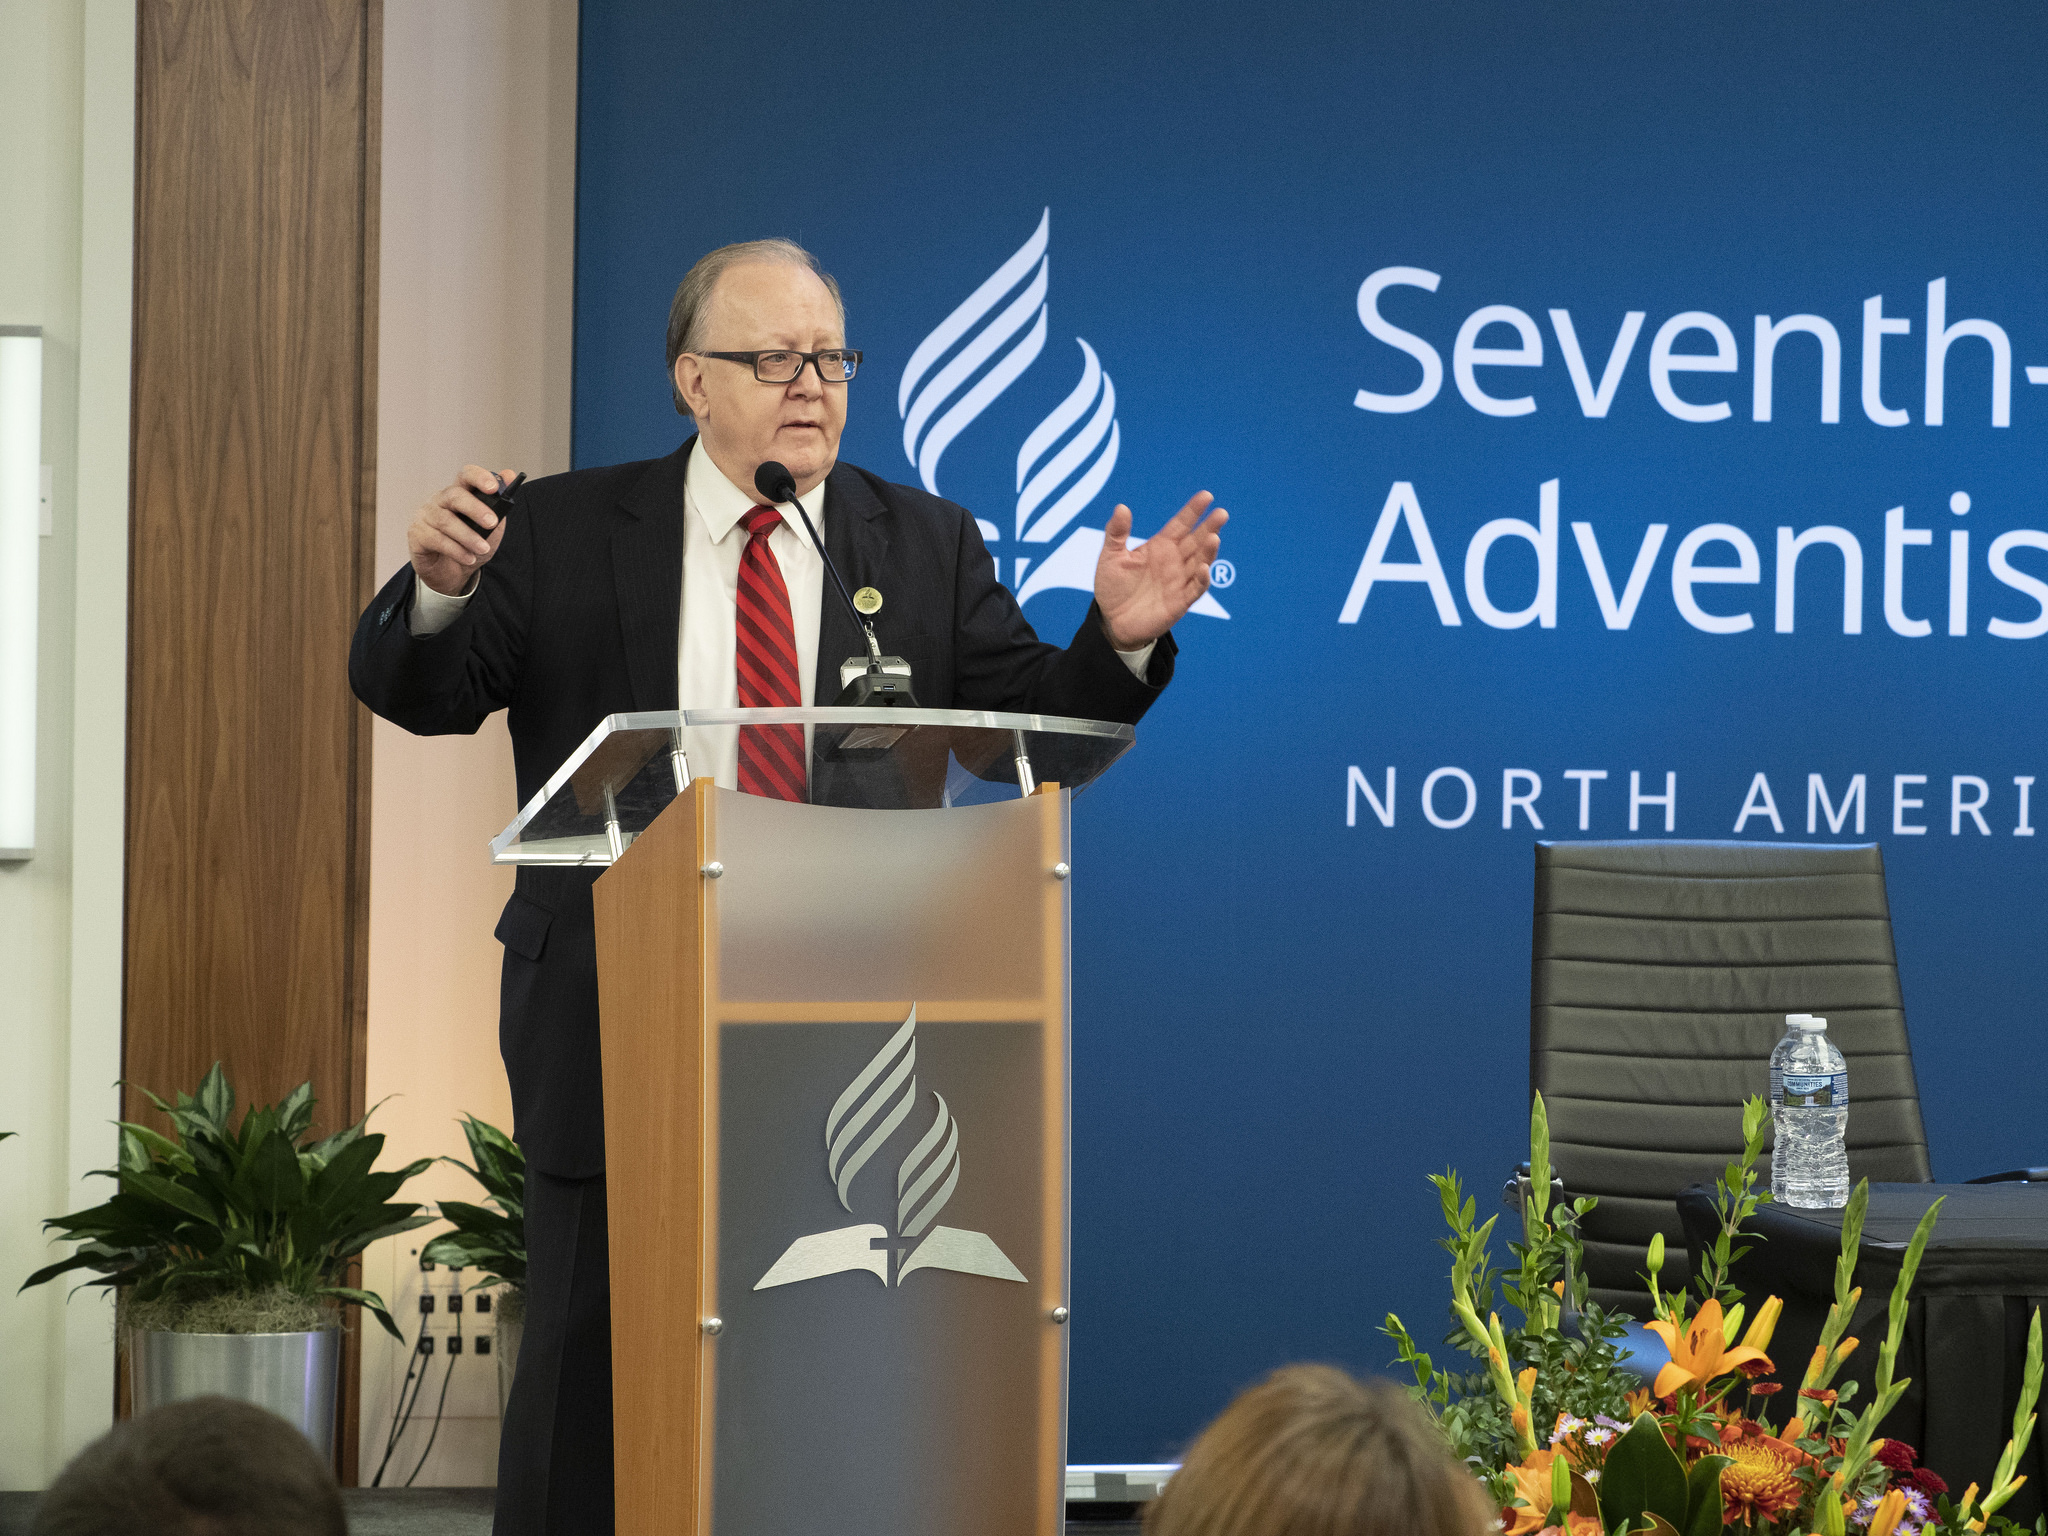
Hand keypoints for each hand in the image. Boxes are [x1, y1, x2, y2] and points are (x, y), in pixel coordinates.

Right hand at [408, 464, 518, 596]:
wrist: (454, 573)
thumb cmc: (471, 544)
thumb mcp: (492, 527)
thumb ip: (500, 505)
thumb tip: (510, 474)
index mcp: (460, 493)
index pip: (466, 476)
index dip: (479, 477)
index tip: (494, 487)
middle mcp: (440, 500)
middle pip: (455, 496)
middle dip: (475, 509)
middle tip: (492, 522)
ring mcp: (426, 516)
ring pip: (446, 521)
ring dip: (468, 536)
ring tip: (483, 548)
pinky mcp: (417, 534)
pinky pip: (437, 539)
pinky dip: (456, 550)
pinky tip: (469, 558)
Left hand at [1093, 491, 1228, 648]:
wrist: (1112, 621)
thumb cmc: (1113, 587)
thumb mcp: (1111, 557)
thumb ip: (1116, 533)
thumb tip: (1121, 507)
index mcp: (1160, 547)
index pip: (1180, 524)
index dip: (1193, 511)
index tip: (1206, 496)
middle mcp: (1174, 561)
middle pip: (1196, 540)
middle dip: (1209, 527)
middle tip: (1221, 513)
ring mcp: (1179, 581)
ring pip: (1200, 562)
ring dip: (1208, 551)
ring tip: (1214, 537)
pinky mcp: (1180, 602)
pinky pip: (1195, 589)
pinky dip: (1202, 579)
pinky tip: (1204, 568)